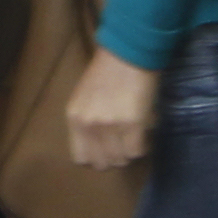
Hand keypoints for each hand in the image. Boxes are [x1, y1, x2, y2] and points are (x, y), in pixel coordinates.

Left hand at [66, 48, 158, 172]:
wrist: (128, 54)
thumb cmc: (107, 72)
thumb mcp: (84, 98)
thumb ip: (87, 121)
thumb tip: (100, 145)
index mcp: (74, 118)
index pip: (81, 158)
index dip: (96, 156)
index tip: (106, 150)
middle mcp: (88, 126)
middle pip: (102, 163)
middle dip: (114, 157)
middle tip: (124, 144)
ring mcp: (109, 127)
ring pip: (121, 159)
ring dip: (129, 152)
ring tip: (134, 137)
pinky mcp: (131, 125)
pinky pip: (137, 151)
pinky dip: (142, 146)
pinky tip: (143, 133)